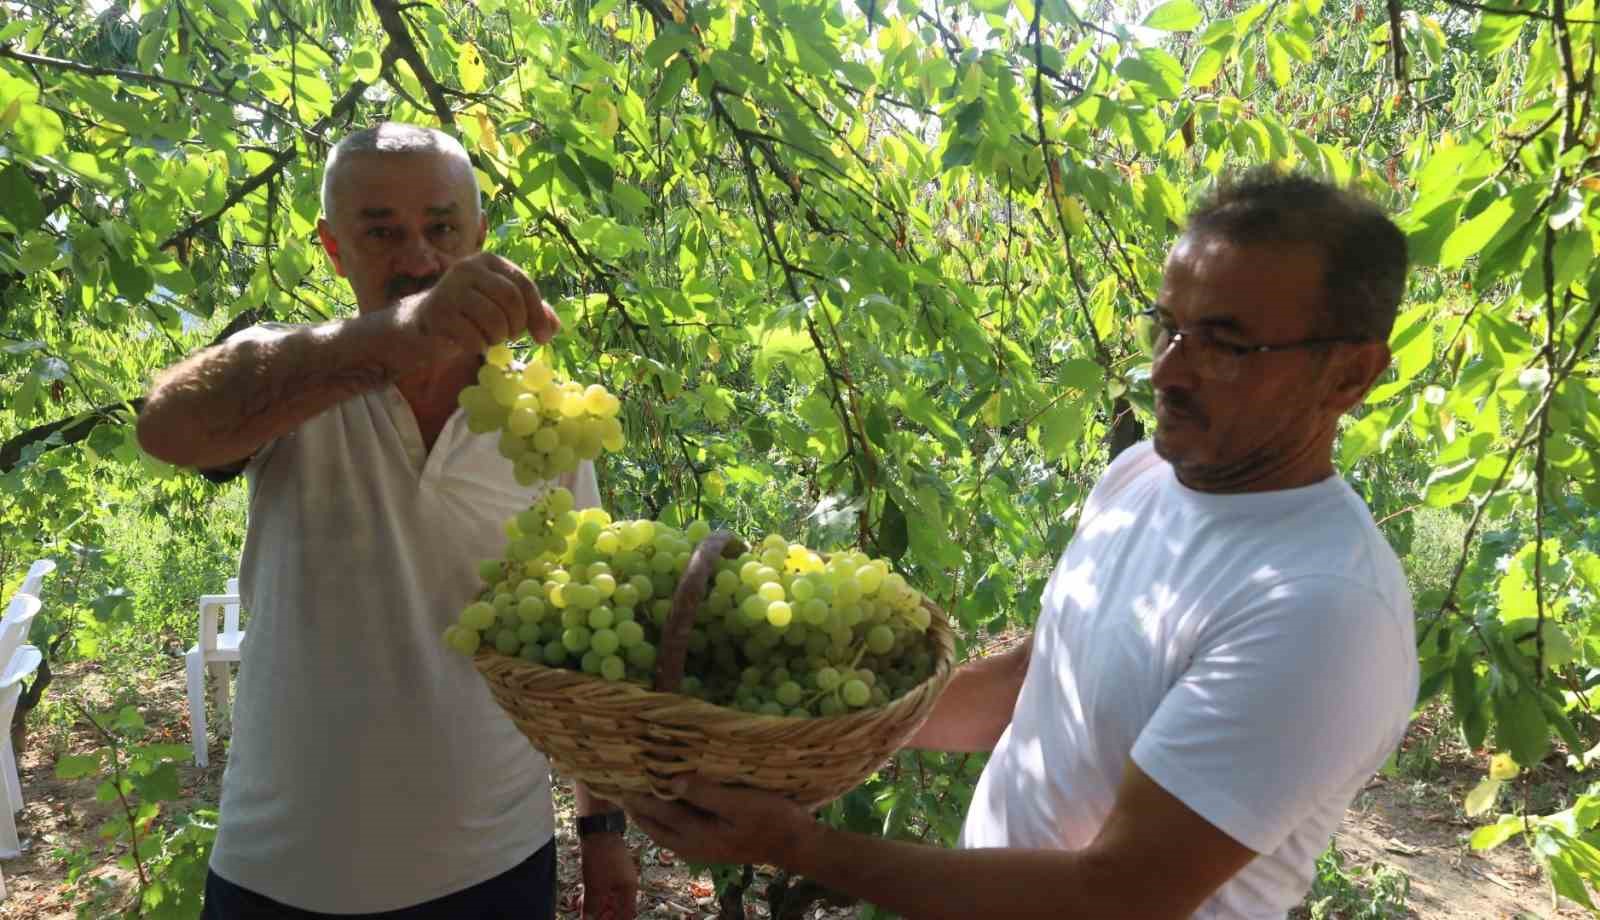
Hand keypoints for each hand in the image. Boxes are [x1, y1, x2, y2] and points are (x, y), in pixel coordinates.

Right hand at [390, 252, 560, 355]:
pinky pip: (473, 337)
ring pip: (494, 320)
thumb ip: (532, 312)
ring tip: (490, 338)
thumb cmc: (472, 313)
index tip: (544, 338)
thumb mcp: (503, 306)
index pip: (523, 284)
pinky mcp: (437, 313)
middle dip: (517, 326)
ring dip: (498, 338)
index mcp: (489, 261)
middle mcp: (468, 268)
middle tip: (511, 337)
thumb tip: (554, 328)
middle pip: (511, 299)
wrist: (426, 322)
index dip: (538, 313)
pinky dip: (480, 347)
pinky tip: (473, 343)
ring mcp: (450, 289)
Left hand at [578, 831, 638, 919]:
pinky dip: (595, 895)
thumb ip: (592, 906)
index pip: (627, 915)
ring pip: (609, 898)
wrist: (598, 828)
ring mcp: (618, 875)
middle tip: (591, 918)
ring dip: (597, 906)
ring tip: (582, 908)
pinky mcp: (609, 868)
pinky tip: (582, 898)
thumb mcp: (594, 885)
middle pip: (618, 908)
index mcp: (629, 889)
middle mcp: (627, 883)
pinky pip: (604, 888)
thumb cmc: (600, 857)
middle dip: (604, 915)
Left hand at [622, 776, 819, 868]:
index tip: (623, 777)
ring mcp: (702, 849)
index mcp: (697, 834)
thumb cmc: (771, 818)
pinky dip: (667, 820)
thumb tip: (672, 781)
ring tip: (639, 796)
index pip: (658, 812)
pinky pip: (678, 833)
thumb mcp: (740, 802)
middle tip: (621, 787)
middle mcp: (693, 846)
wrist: (796, 844)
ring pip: (665, 832)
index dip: (640, 794)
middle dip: (638, 808)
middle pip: (655, 827)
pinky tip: (671, 807)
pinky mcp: (712, 847)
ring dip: (650, 815)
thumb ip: (705, 793)